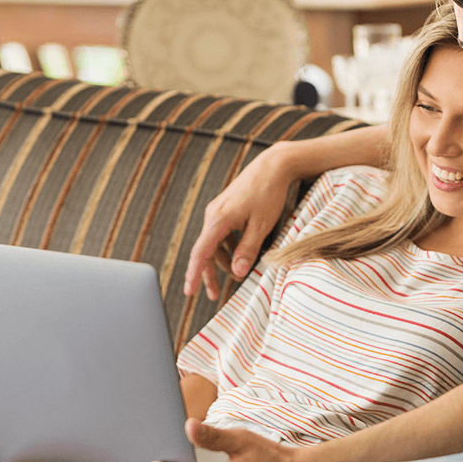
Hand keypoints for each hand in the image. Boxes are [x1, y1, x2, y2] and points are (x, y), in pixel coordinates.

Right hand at [184, 146, 293, 299]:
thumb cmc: (268, 193)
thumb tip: (236, 272)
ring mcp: (219, 212)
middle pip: (206, 251)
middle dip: (209, 274)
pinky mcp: (226, 210)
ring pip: (214, 244)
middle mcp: (213, 215)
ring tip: (236, 275)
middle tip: (214, 295)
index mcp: (218, 220)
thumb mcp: (261, 225)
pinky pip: (222, 234)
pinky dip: (229, 248)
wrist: (273, 166)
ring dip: (223, 261)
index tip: (189, 291)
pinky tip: (241, 255)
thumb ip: (247, 249)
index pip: (201, 253)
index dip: (194, 274)